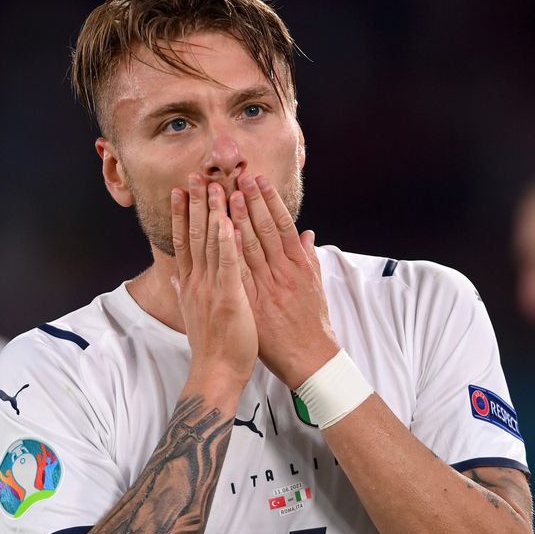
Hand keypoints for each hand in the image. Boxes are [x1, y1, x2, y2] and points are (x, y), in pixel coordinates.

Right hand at [172, 174, 257, 390]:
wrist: (217, 372)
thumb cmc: (212, 345)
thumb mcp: (193, 313)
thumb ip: (184, 292)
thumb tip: (174, 278)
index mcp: (190, 284)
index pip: (182, 241)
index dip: (180, 214)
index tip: (179, 190)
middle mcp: (196, 281)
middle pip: (193, 234)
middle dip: (194, 203)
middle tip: (194, 175)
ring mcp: (210, 288)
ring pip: (210, 243)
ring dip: (211, 213)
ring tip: (213, 186)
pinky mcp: (228, 297)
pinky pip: (228, 264)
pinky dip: (227, 242)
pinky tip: (228, 221)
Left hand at [229, 172, 338, 388]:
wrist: (310, 358)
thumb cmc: (312, 323)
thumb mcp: (315, 286)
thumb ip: (309, 258)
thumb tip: (308, 234)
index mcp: (298, 264)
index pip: (282, 224)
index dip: (270, 201)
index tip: (259, 180)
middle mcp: (284, 271)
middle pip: (265, 229)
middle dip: (251, 201)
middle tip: (238, 175)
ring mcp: (268, 286)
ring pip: (250, 245)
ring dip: (237, 218)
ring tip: (226, 194)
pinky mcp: (254, 303)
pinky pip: (238, 273)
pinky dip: (229, 253)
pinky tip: (218, 235)